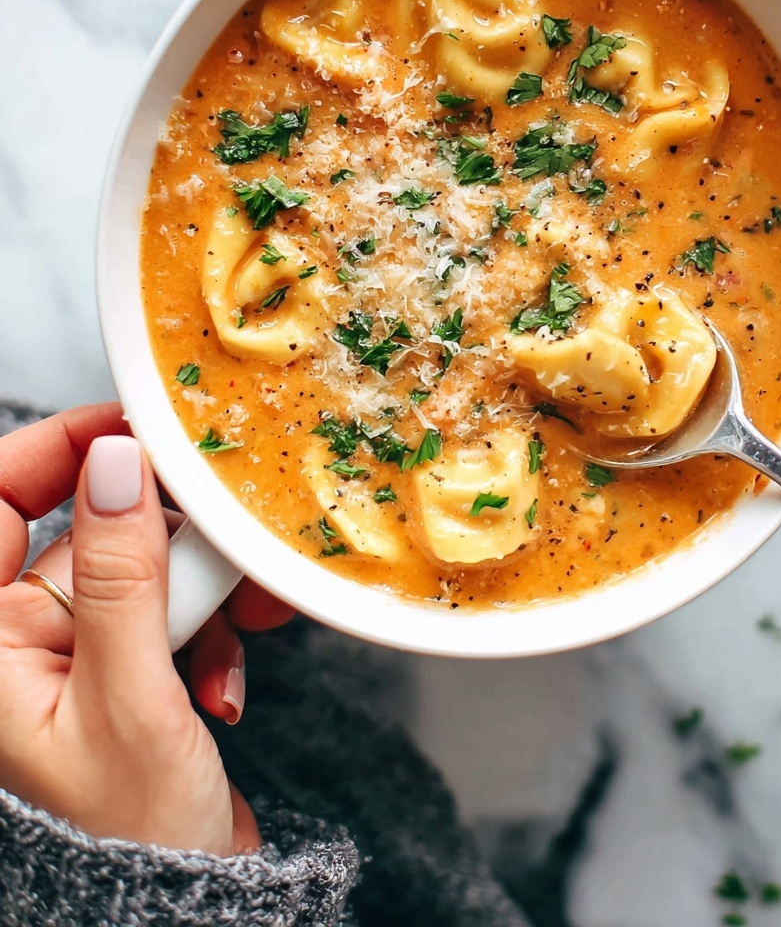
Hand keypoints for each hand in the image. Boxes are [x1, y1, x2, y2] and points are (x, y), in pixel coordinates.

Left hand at [0, 404, 291, 854]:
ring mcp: (78, 652)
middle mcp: (24, 640)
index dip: (54, 450)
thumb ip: (122, 575)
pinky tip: (218, 686)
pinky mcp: (128, 665)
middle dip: (168, 546)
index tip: (131, 427)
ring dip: (200, 596)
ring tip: (231, 643)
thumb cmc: (131, 839)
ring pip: (145, 564)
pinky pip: (172, 605)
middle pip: (93, 530)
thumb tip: (114, 463)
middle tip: (220, 558)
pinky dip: (208, 631)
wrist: (184, 914)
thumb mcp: (129, 699)